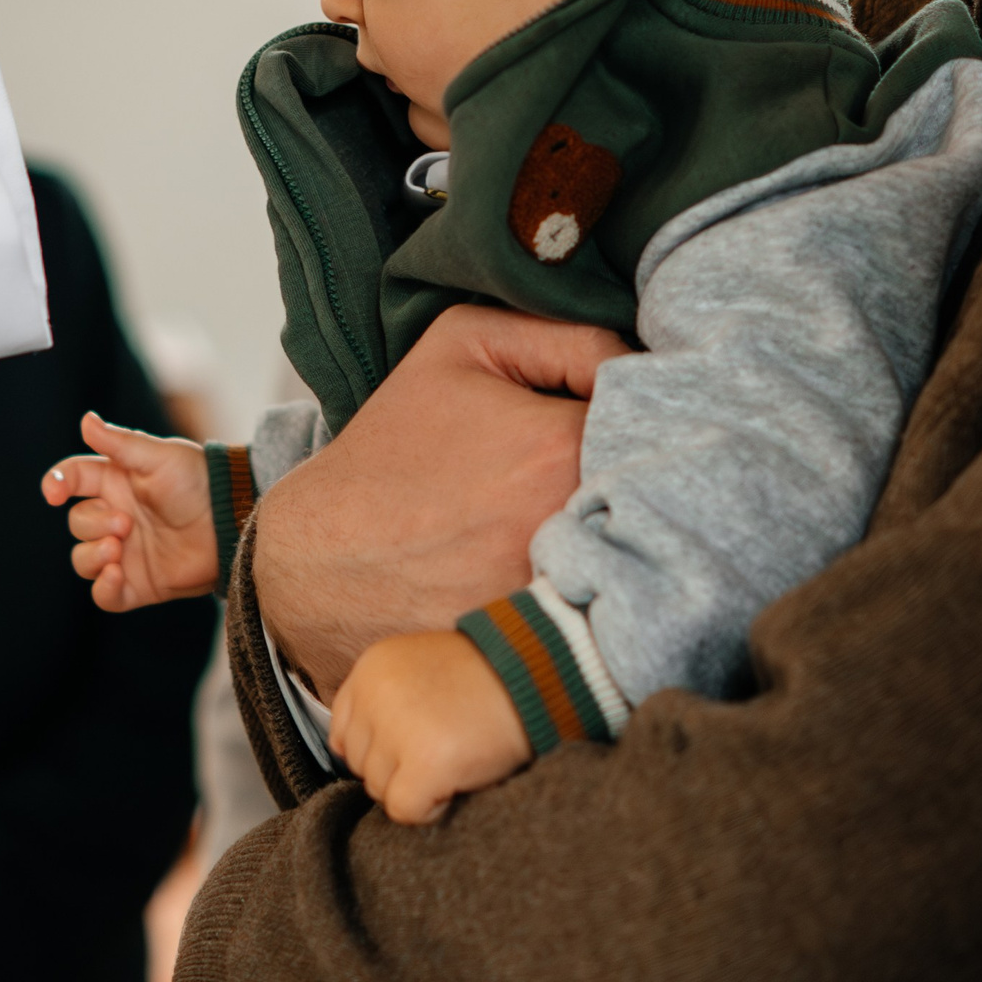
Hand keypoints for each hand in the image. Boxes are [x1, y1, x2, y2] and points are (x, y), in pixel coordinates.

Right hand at [41, 415, 219, 608]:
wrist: (233, 522)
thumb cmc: (199, 481)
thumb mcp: (160, 457)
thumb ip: (120, 443)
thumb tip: (86, 420)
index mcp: (115, 482)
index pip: (72, 479)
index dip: (56, 483)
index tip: (53, 493)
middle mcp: (114, 517)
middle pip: (77, 522)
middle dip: (93, 524)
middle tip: (125, 523)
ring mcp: (124, 552)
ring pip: (83, 559)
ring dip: (92, 556)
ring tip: (118, 550)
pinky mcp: (137, 583)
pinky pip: (104, 595)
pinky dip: (103, 588)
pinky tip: (116, 576)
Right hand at [255, 305, 623, 698]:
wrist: (321, 566)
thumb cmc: (391, 452)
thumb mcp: (460, 346)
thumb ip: (563, 332)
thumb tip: (636, 359)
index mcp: (561, 447)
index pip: (656, 417)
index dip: (643, 413)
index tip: (618, 420)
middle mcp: (573, 526)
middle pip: (660, 491)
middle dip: (646, 476)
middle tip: (615, 473)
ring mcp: (564, 596)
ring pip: (643, 553)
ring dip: (632, 536)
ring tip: (594, 526)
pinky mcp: (550, 649)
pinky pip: (615, 614)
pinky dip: (608, 595)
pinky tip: (576, 580)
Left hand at [330, 630, 532, 824]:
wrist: (538, 674)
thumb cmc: (482, 677)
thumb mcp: (416, 668)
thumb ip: (379, 702)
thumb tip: (349, 755)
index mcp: (370, 669)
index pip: (344, 734)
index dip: (381, 748)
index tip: (413, 742)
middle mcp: (375, 696)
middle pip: (360, 765)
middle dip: (397, 768)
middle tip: (442, 748)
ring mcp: (398, 731)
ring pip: (379, 790)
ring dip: (415, 787)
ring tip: (453, 759)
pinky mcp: (425, 764)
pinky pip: (405, 811)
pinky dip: (431, 808)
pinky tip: (455, 782)